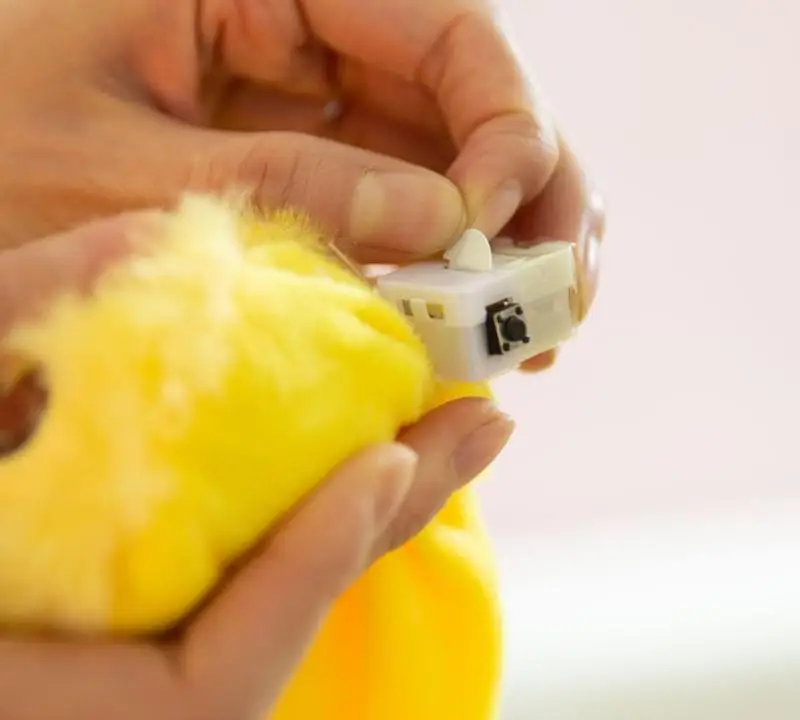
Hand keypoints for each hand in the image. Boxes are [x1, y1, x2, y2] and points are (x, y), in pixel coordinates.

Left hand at [0, 0, 601, 334]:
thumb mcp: (125, 175)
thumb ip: (292, 187)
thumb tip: (440, 219)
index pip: (441, 25)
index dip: (502, 121)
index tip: (499, 223)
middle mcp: (300, 33)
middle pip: (465, 99)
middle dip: (530, 195)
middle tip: (560, 291)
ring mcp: (305, 108)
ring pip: (447, 159)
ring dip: (504, 241)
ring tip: (539, 324)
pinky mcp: (298, 171)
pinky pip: (397, 206)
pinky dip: (444, 267)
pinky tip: (473, 322)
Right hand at [0, 218, 513, 719]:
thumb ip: (4, 329)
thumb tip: (141, 255)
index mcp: (16, 697)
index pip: (206, 699)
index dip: (302, 583)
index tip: (380, 463)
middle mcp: (81, 702)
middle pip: (280, 637)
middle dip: (383, 527)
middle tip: (474, 423)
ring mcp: (108, 662)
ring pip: (273, 599)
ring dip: (364, 510)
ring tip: (442, 424)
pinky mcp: (125, 611)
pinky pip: (242, 561)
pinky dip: (301, 499)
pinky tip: (349, 432)